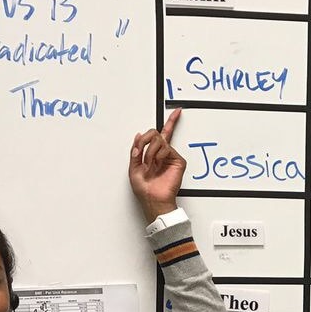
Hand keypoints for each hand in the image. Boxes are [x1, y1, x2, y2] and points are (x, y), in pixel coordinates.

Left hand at [128, 108, 185, 223]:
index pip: (160, 135)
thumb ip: (135, 151)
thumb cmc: (145, 189)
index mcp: (153, 155)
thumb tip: (138, 136)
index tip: (177, 112)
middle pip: (156, 133)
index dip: (170, 122)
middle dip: (145, 140)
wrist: (153, 199)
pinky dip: (158, 155)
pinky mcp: (178, 160)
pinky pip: (166, 148)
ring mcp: (170, 156)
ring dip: (149, 152)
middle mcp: (162, 154)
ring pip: (159, 140)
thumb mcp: (133, 168)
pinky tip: (156, 165)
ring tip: (149, 164)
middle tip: (140, 152)